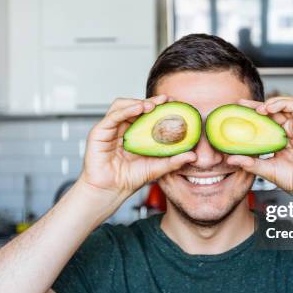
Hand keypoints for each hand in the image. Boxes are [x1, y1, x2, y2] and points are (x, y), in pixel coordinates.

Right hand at [79, 95, 196, 197]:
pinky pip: (113, 116)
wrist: (110, 192)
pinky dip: (126, 110)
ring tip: (152, 105)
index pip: (146, 113)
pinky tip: (138, 109)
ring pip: (122, 105)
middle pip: (135, 106)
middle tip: (166, 100)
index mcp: (135, 133)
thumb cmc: (128, 179)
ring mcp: (110, 129)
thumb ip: (174, 161)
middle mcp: (122, 128)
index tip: (174, 103)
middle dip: (151, 101)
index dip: (160, 106)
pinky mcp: (99, 132)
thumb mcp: (157, 168)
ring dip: (138, 102)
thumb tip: (193, 155)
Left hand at [226, 97, 292, 190]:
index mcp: (280, 140)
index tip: (237, 113)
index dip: (251, 115)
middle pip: (273, 111)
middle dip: (256, 105)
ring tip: (256, 109)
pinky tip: (269, 108)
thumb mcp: (267, 170)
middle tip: (241, 104)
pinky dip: (282, 103)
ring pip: (284, 105)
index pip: (265, 122)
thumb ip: (250, 163)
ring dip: (269, 103)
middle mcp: (290, 131)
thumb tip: (231, 158)